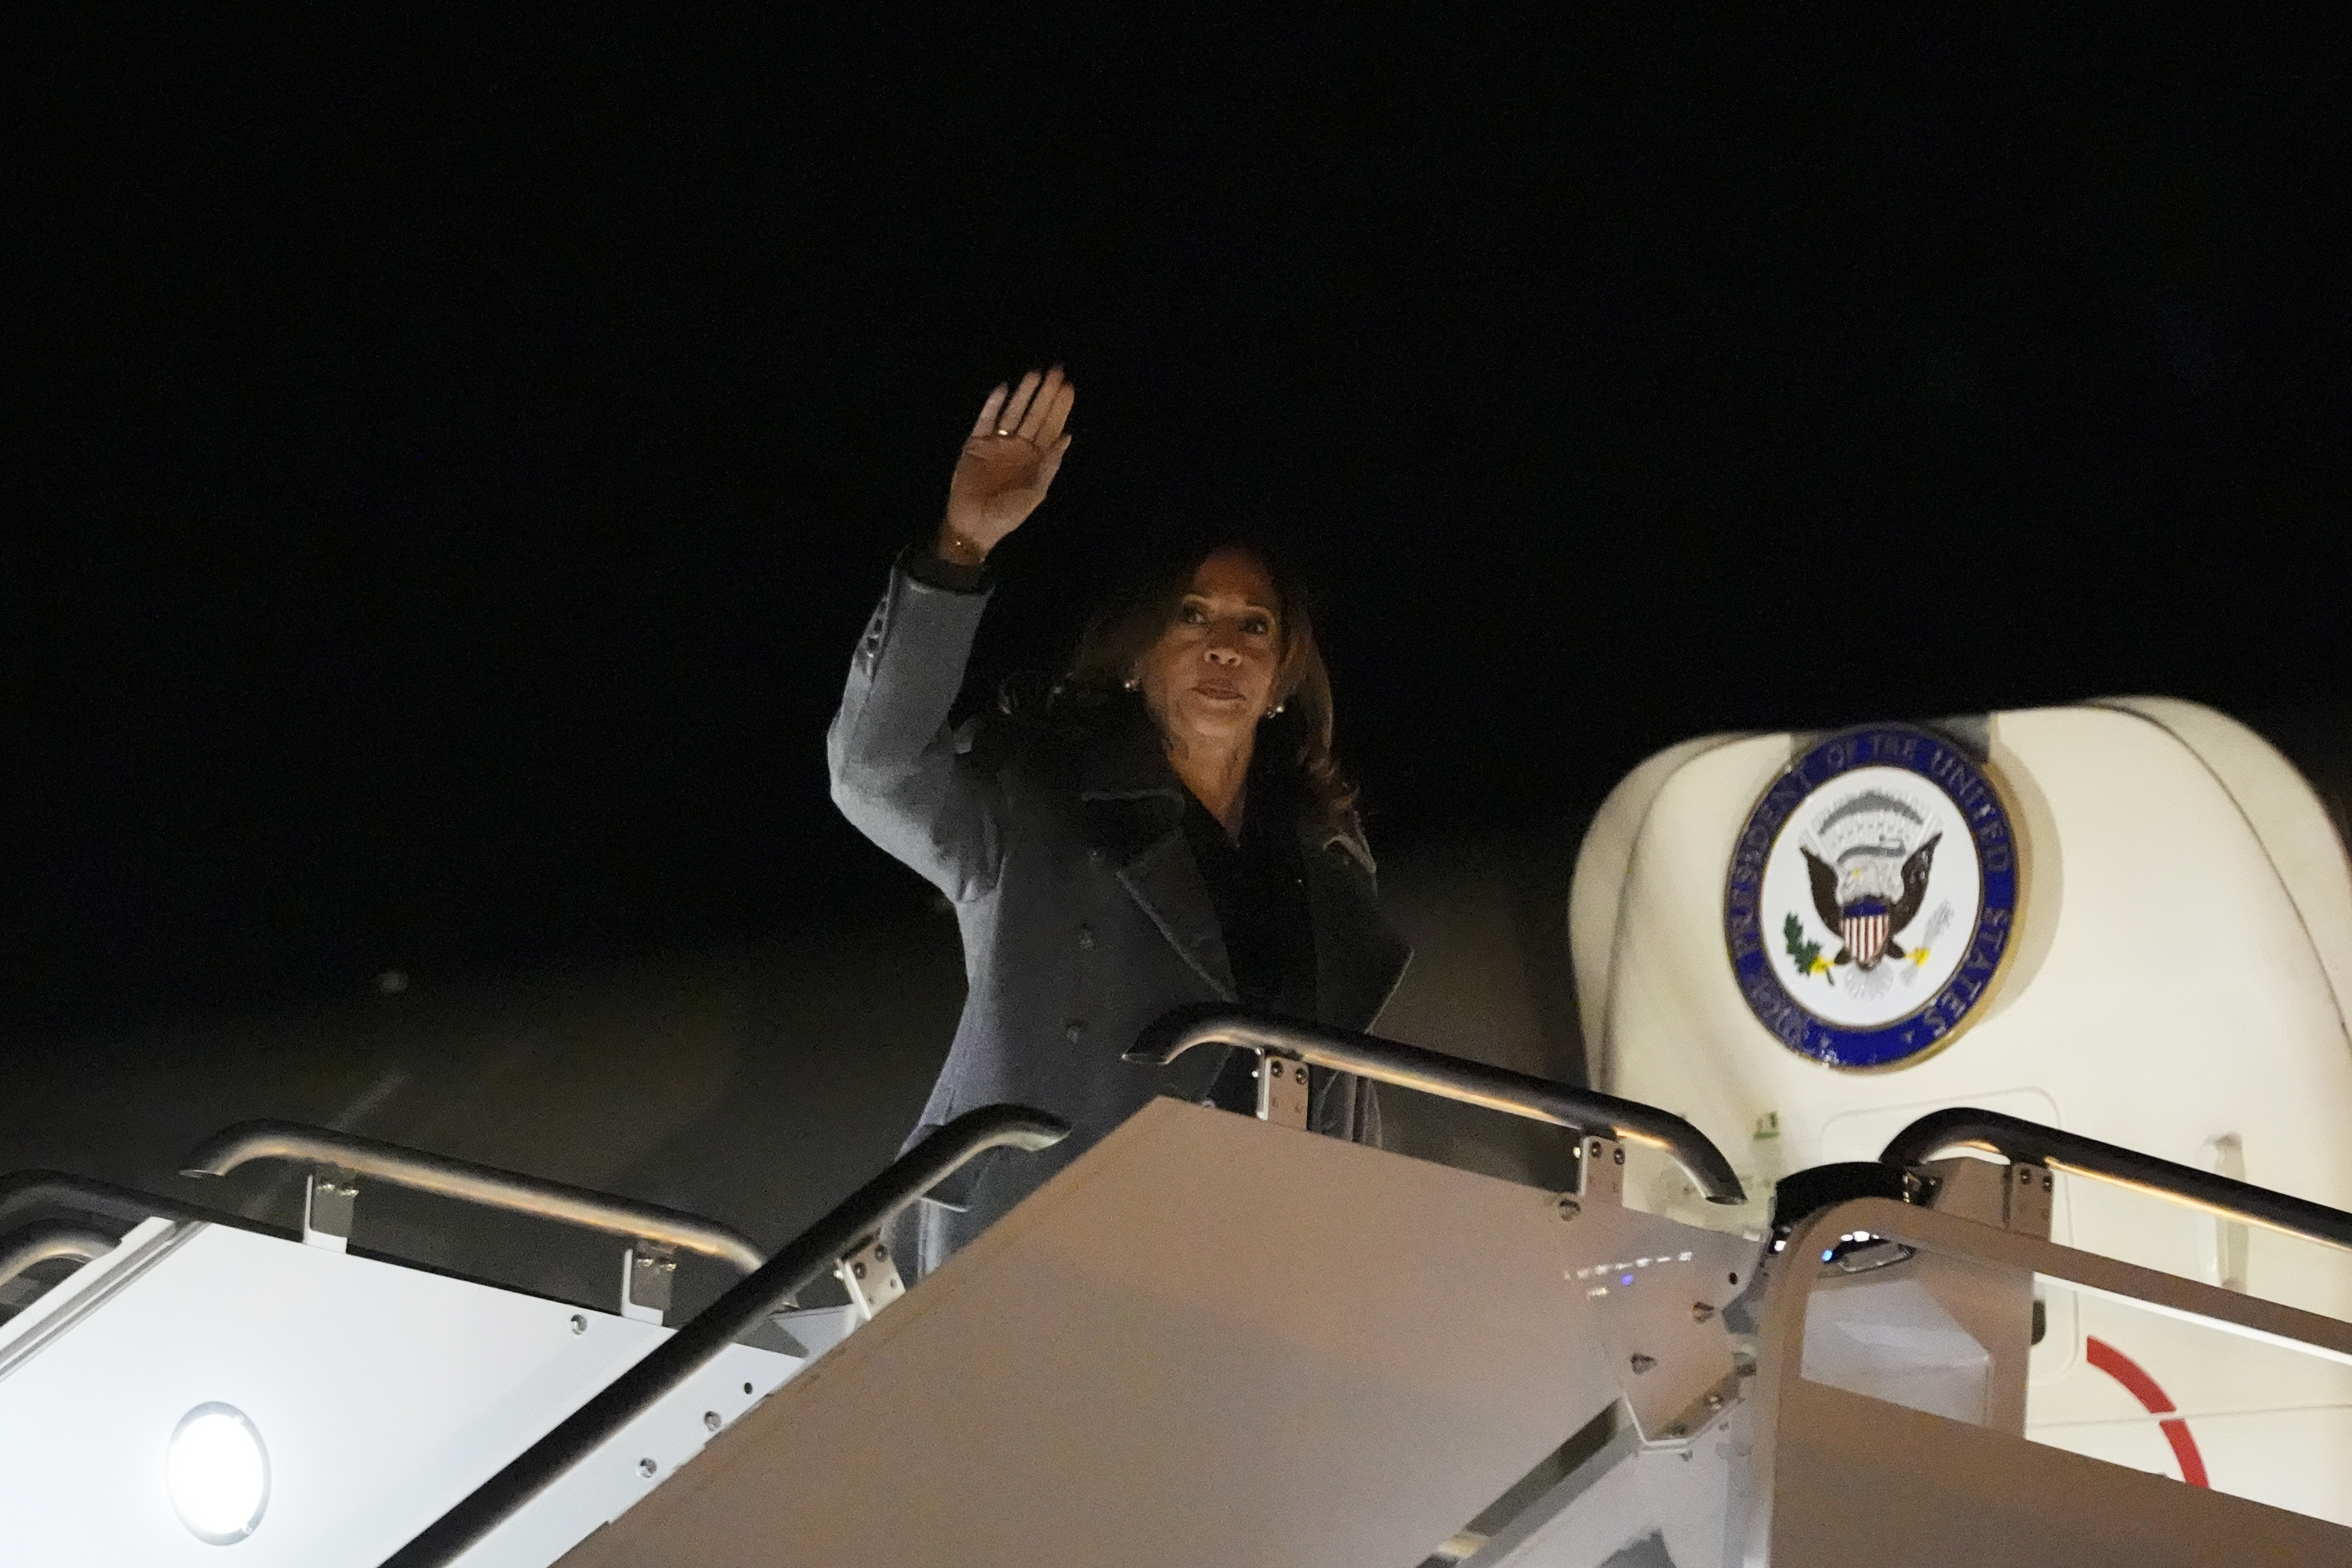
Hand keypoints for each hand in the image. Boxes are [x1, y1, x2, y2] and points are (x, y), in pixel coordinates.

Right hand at [938, 367, 1074, 563]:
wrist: (973, 526)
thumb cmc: (1007, 515)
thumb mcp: (1036, 493)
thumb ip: (1050, 465)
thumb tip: (1068, 436)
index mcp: (1036, 459)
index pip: (1051, 427)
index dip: (1060, 408)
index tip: (1069, 387)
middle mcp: (1018, 446)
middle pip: (1035, 414)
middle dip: (1046, 394)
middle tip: (1057, 372)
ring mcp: (997, 442)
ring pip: (1013, 412)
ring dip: (1024, 394)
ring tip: (1035, 374)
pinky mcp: (975, 443)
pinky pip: (986, 419)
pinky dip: (993, 405)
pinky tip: (1004, 389)